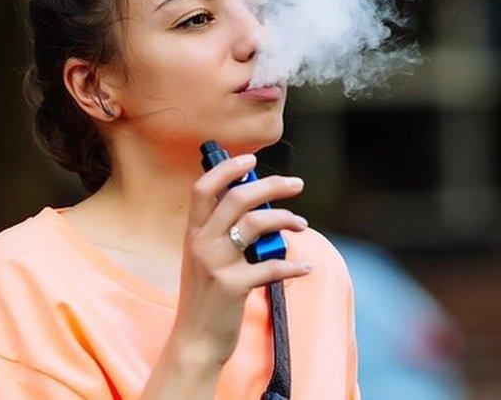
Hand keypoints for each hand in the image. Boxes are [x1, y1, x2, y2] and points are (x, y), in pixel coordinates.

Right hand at [170, 153, 310, 367]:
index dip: (227, 168)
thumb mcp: (203, 260)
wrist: (194, 341)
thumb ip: (220, 234)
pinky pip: (271, 267)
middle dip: (271, 185)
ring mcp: (216, 264)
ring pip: (257, 224)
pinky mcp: (233, 287)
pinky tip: (306, 268)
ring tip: (302, 225)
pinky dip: (294, 266)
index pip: (203, 188)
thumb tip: (256, 208)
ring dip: (286, 219)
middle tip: (296, 184)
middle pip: (238, 198)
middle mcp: (202, 243)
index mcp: (193, 233)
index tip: (251, 159)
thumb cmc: (205, 298)